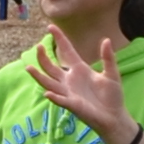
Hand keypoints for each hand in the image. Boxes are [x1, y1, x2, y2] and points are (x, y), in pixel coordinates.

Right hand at [24, 40, 140, 143]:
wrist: (115, 116)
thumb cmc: (113, 96)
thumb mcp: (111, 73)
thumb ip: (108, 58)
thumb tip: (106, 40)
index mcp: (79, 69)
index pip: (66, 51)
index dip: (59, 39)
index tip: (50, 27)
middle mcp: (70, 80)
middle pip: (51, 66)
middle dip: (43, 57)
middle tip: (39, 46)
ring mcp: (69, 92)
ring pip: (49, 82)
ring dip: (39, 76)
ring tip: (29, 67)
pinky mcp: (72, 105)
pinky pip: (60, 99)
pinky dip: (54, 97)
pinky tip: (47, 93)